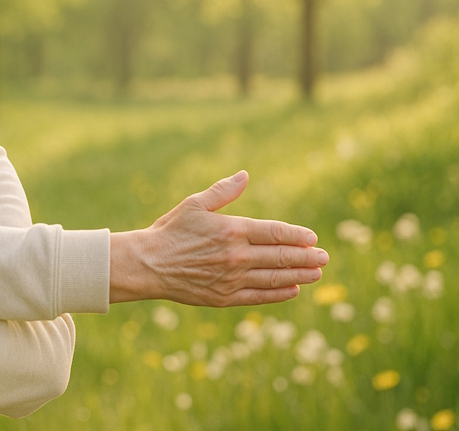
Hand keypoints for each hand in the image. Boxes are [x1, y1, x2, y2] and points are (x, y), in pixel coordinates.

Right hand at [110, 171, 327, 306]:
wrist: (147, 264)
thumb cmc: (170, 231)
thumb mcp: (195, 205)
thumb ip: (223, 191)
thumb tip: (245, 175)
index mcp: (232, 230)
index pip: (275, 233)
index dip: (297, 236)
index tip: (312, 238)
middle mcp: (236, 256)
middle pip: (281, 257)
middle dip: (306, 257)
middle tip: (324, 257)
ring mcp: (231, 279)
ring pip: (274, 278)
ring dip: (300, 275)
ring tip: (317, 274)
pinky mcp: (224, 297)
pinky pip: (259, 297)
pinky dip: (279, 294)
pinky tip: (293, 289)